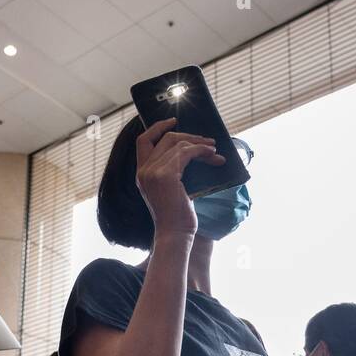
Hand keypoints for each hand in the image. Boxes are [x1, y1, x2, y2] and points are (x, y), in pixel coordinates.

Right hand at [134, 117, 225, 237]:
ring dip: (200, 145)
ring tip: (214, 152)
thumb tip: (190, 150)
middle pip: (165, 138)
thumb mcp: (170, 190)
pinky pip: (186, 152)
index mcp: (141, 174)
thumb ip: (172, 170)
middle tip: (208, 142)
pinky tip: (213, 156)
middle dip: (189, 136)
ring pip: (179, 144)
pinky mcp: (166, 175)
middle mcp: (143, 171)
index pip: (143, 141)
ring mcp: (153, 172)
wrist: (175, 234)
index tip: (174, 121)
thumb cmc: (176, 217)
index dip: (157, 127)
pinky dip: (202, 151)